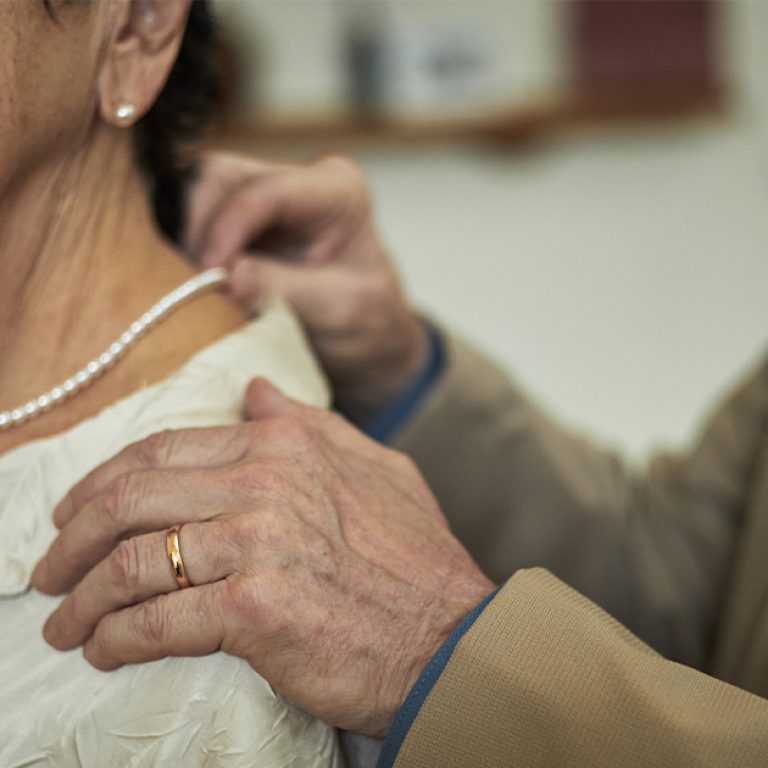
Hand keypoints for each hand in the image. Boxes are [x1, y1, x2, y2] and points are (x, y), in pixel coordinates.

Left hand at [31, 380, 493, 736]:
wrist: (450, 632)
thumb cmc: (415, 556)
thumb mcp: (375, 466)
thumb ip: (310, 423)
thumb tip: (253, 391)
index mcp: (284, 446)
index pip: (163, 451)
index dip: (102, 483)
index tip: (75, 511)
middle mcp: (263, 485)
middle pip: (131, 500)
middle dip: (72, 538)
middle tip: (49, 569)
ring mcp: (255, 545)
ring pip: (131, 563)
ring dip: (82, 599)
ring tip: (65, 622)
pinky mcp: (253, 611)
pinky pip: (156, 621)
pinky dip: (115, 639)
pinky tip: (103, 649)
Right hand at [184, 152, 427, 422]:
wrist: (368, 343)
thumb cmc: (367, 325)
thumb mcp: (338, 311)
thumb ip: (284, 288)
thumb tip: (227, 275)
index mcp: (338, 190)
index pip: (269, 190)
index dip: (230, 227)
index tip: (213, 272)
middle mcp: (299, 181)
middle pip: (222, 177)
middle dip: (200, 228)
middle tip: (193, 282)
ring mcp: (267, 196)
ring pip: (200, 193)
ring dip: (187, 237)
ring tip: (191, 285)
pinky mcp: (242, 222)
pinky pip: (196, 219)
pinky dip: (186, 248)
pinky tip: (189, 282)